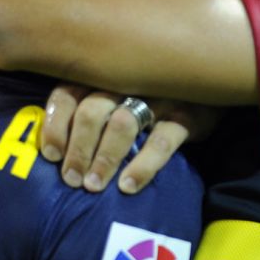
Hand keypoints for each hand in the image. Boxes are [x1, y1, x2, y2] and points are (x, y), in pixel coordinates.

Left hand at [40, 85, 218, 193]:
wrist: (208, 79)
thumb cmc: (149, 92)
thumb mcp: (117, 90)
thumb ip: (87, 107)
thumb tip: (54, 150)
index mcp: (103, 73)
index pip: (67, 92)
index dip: (55, 124)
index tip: (51, 155)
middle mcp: (126, 80)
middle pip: (92, 110)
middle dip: (78, 148)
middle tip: (71, 179)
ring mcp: (157, 95)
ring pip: (123, 124)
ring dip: (105, 157)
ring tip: (93, 186)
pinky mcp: (185, 114)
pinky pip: (162, 140)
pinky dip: (143, 164)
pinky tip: (128, 186)